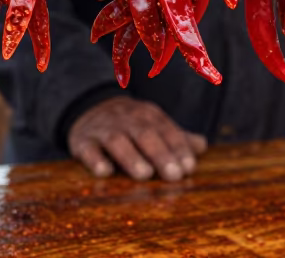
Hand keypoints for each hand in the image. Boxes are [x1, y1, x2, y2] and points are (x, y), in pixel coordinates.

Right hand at [68, 96, 207, 180]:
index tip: (189, 167)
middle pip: (145, 133)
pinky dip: (95, 159)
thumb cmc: (130, 125)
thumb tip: (202, 146)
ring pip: (117, 140)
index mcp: (148, 115)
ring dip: (131, 156)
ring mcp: (103, 129)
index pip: (166, 130)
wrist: (89, 108)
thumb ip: (176, 137)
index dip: (178, 147)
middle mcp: (126, 119)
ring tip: (145, 174)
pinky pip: (87, 148)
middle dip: (160, 153)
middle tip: (174, 175)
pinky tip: (105, 172)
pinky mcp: (82, 140)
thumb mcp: (153, 125)